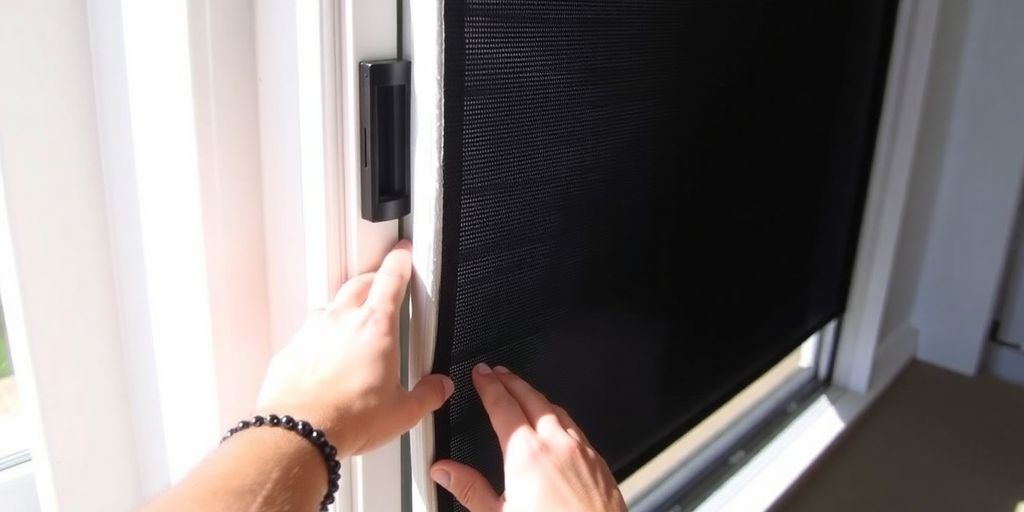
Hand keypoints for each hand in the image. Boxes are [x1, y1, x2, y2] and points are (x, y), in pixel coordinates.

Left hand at [257, 240, 453, 456]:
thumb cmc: (348, 418)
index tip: (403, 253)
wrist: (300, 433)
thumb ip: (428, 394)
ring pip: (332, 307)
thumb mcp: (403, 411)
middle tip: (382, 287)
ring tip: (354, 332)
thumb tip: (439, 387)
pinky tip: (326, 363)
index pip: (391, 277)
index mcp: (377, 327)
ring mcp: (313, 332)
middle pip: (360, 283)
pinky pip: (309, 335)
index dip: (400, 260)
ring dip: (345, 311)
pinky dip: (320, 341)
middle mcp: (343, 320)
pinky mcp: (292, 350)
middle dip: (373, 280)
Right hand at [430, 364, 626, 511]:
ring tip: (523, 393)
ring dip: (536, 396)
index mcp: (527, 455)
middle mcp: (557, 445)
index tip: (481, 374)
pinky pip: (575, 427)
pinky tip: (556, 425)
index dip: (489, 385)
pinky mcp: (598, 462)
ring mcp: (582, 451)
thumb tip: (444, 471)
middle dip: (512, 381)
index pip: (503, 405)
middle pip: (531, 398)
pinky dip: (559, 417)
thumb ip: (470, 489)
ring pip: (556, 410)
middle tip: (498, 373)